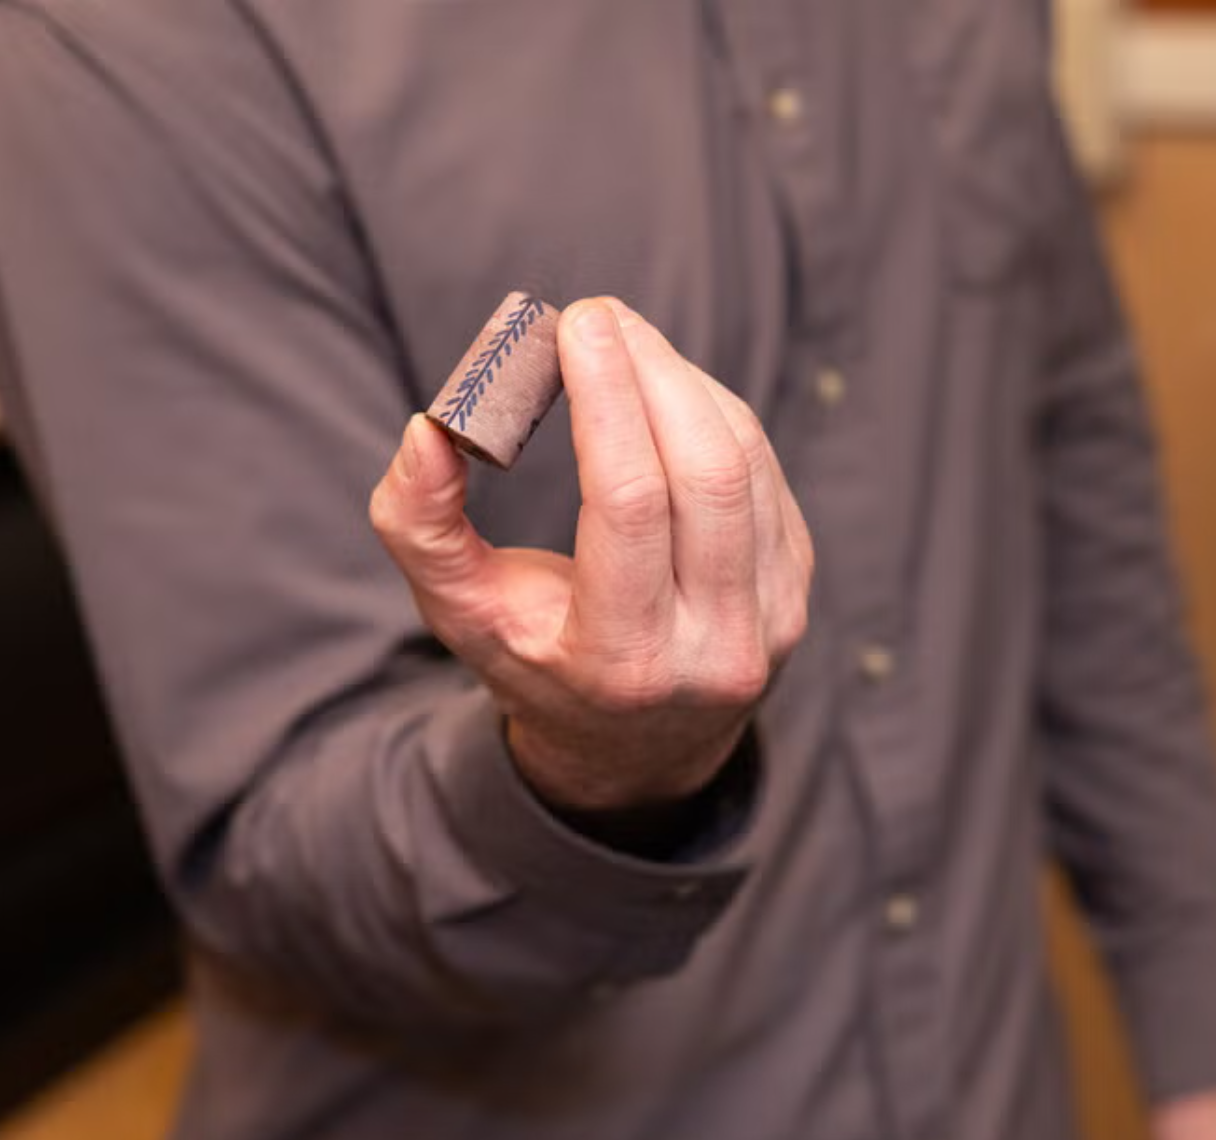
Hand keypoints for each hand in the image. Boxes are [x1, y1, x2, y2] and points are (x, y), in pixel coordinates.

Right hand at [371, 297, 813, 811]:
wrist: (636, 746)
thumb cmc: (534, 659)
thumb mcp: (458, 612)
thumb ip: (419, 524)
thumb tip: (428, 427)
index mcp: (620, 659)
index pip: (629, 505)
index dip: (608, 399)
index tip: (577, 322)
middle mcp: (712, 649)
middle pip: (706, 473)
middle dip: (655, 372)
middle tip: (600, 316)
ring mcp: (771, 622)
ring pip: (744, 463)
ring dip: (685, 383)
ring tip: (625, 345)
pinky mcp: (796, 588)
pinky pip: (764, 473)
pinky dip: (714, 416)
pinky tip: (667, 395)